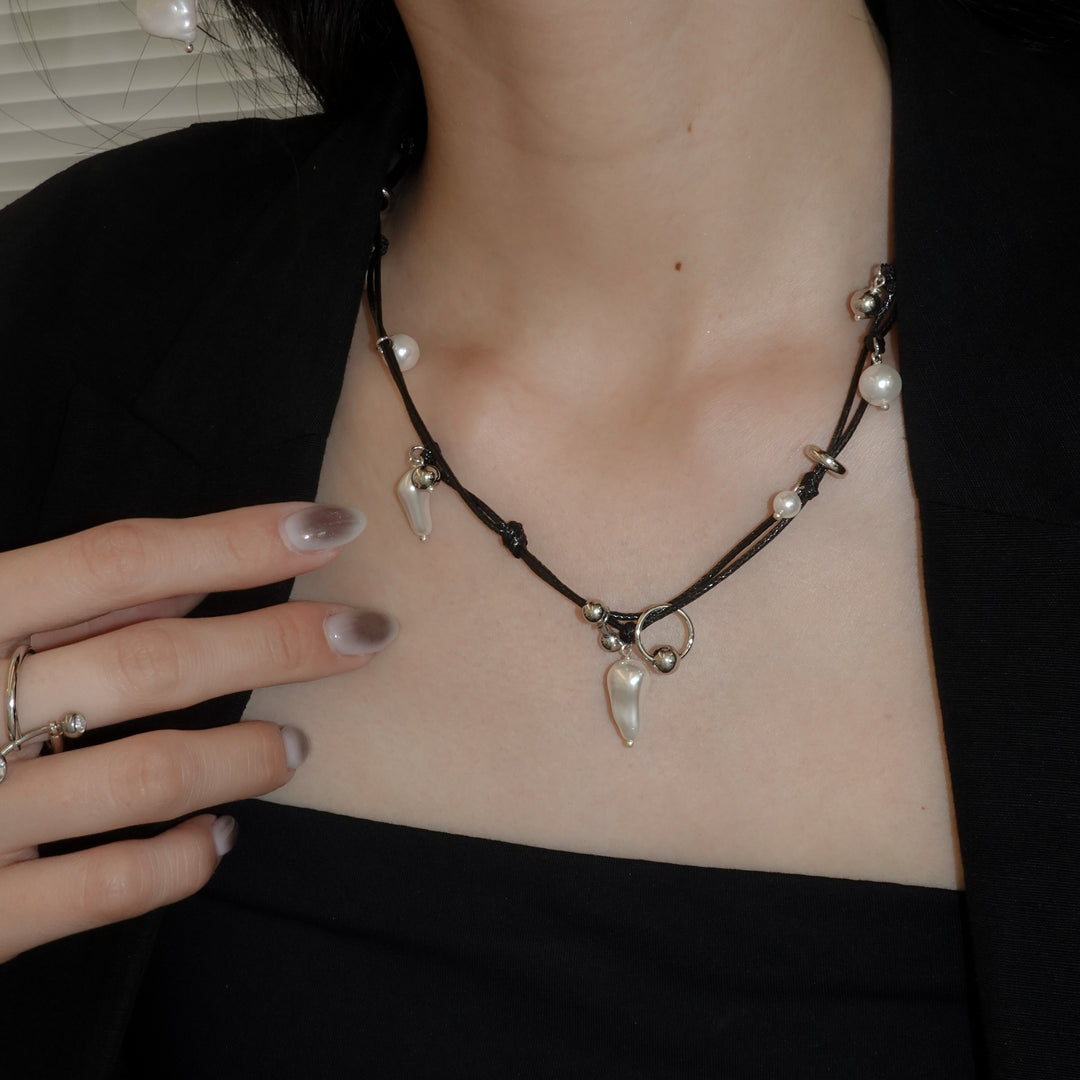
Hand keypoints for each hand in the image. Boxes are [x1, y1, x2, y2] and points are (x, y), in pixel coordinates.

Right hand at [0, 503, 394, 962]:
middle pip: (156, 661)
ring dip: (245, 759)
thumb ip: (52, 599)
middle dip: (280, 643)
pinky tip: (217, 841)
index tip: (330, 529)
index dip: (235, 540)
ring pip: (149, 774)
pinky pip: (106, 890)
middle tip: (365, 635)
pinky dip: (179, 862)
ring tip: (298, 749)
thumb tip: (185, 574)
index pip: (118, 561)